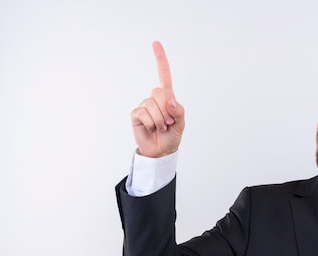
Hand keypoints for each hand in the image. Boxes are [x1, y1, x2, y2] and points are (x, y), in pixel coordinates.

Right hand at [130, 41, 184, 157]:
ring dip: (159, 120)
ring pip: (152, 106)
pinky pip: (143, 114)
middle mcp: (154, 99)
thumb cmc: (172, 136)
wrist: (160, 151)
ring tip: (160, 128)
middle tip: (168, 123)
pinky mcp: (136, 114)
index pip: (164, 76)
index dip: (160, 60)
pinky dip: (150, 123)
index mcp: (167, 98)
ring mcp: (144, 106)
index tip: (155, 43)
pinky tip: (151, 129)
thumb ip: (178, 111)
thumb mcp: (181, 124)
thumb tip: (170, 100)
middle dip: (166, 110)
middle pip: (159, 93)